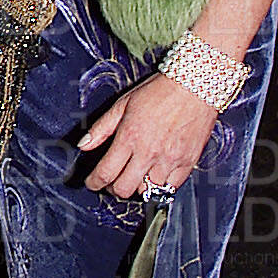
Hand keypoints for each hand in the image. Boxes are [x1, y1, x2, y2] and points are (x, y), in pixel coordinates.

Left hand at [77, 72, 217, 199]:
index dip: (94, 183)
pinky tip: (155, 176)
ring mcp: (170, 160)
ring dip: (137, 187)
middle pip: (124, 189)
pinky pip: (171, 188)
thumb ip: (101, 128)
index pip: (105, 173)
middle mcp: (149, 152)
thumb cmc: (160, 91)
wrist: (194, 86)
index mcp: (130, 137)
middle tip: (111, 183)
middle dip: (112, 189)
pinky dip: (160, 186)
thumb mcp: (123, 103)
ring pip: (147, 191)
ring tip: (134, 176)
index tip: (92, 183)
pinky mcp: (187, 163)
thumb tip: (83, 144)